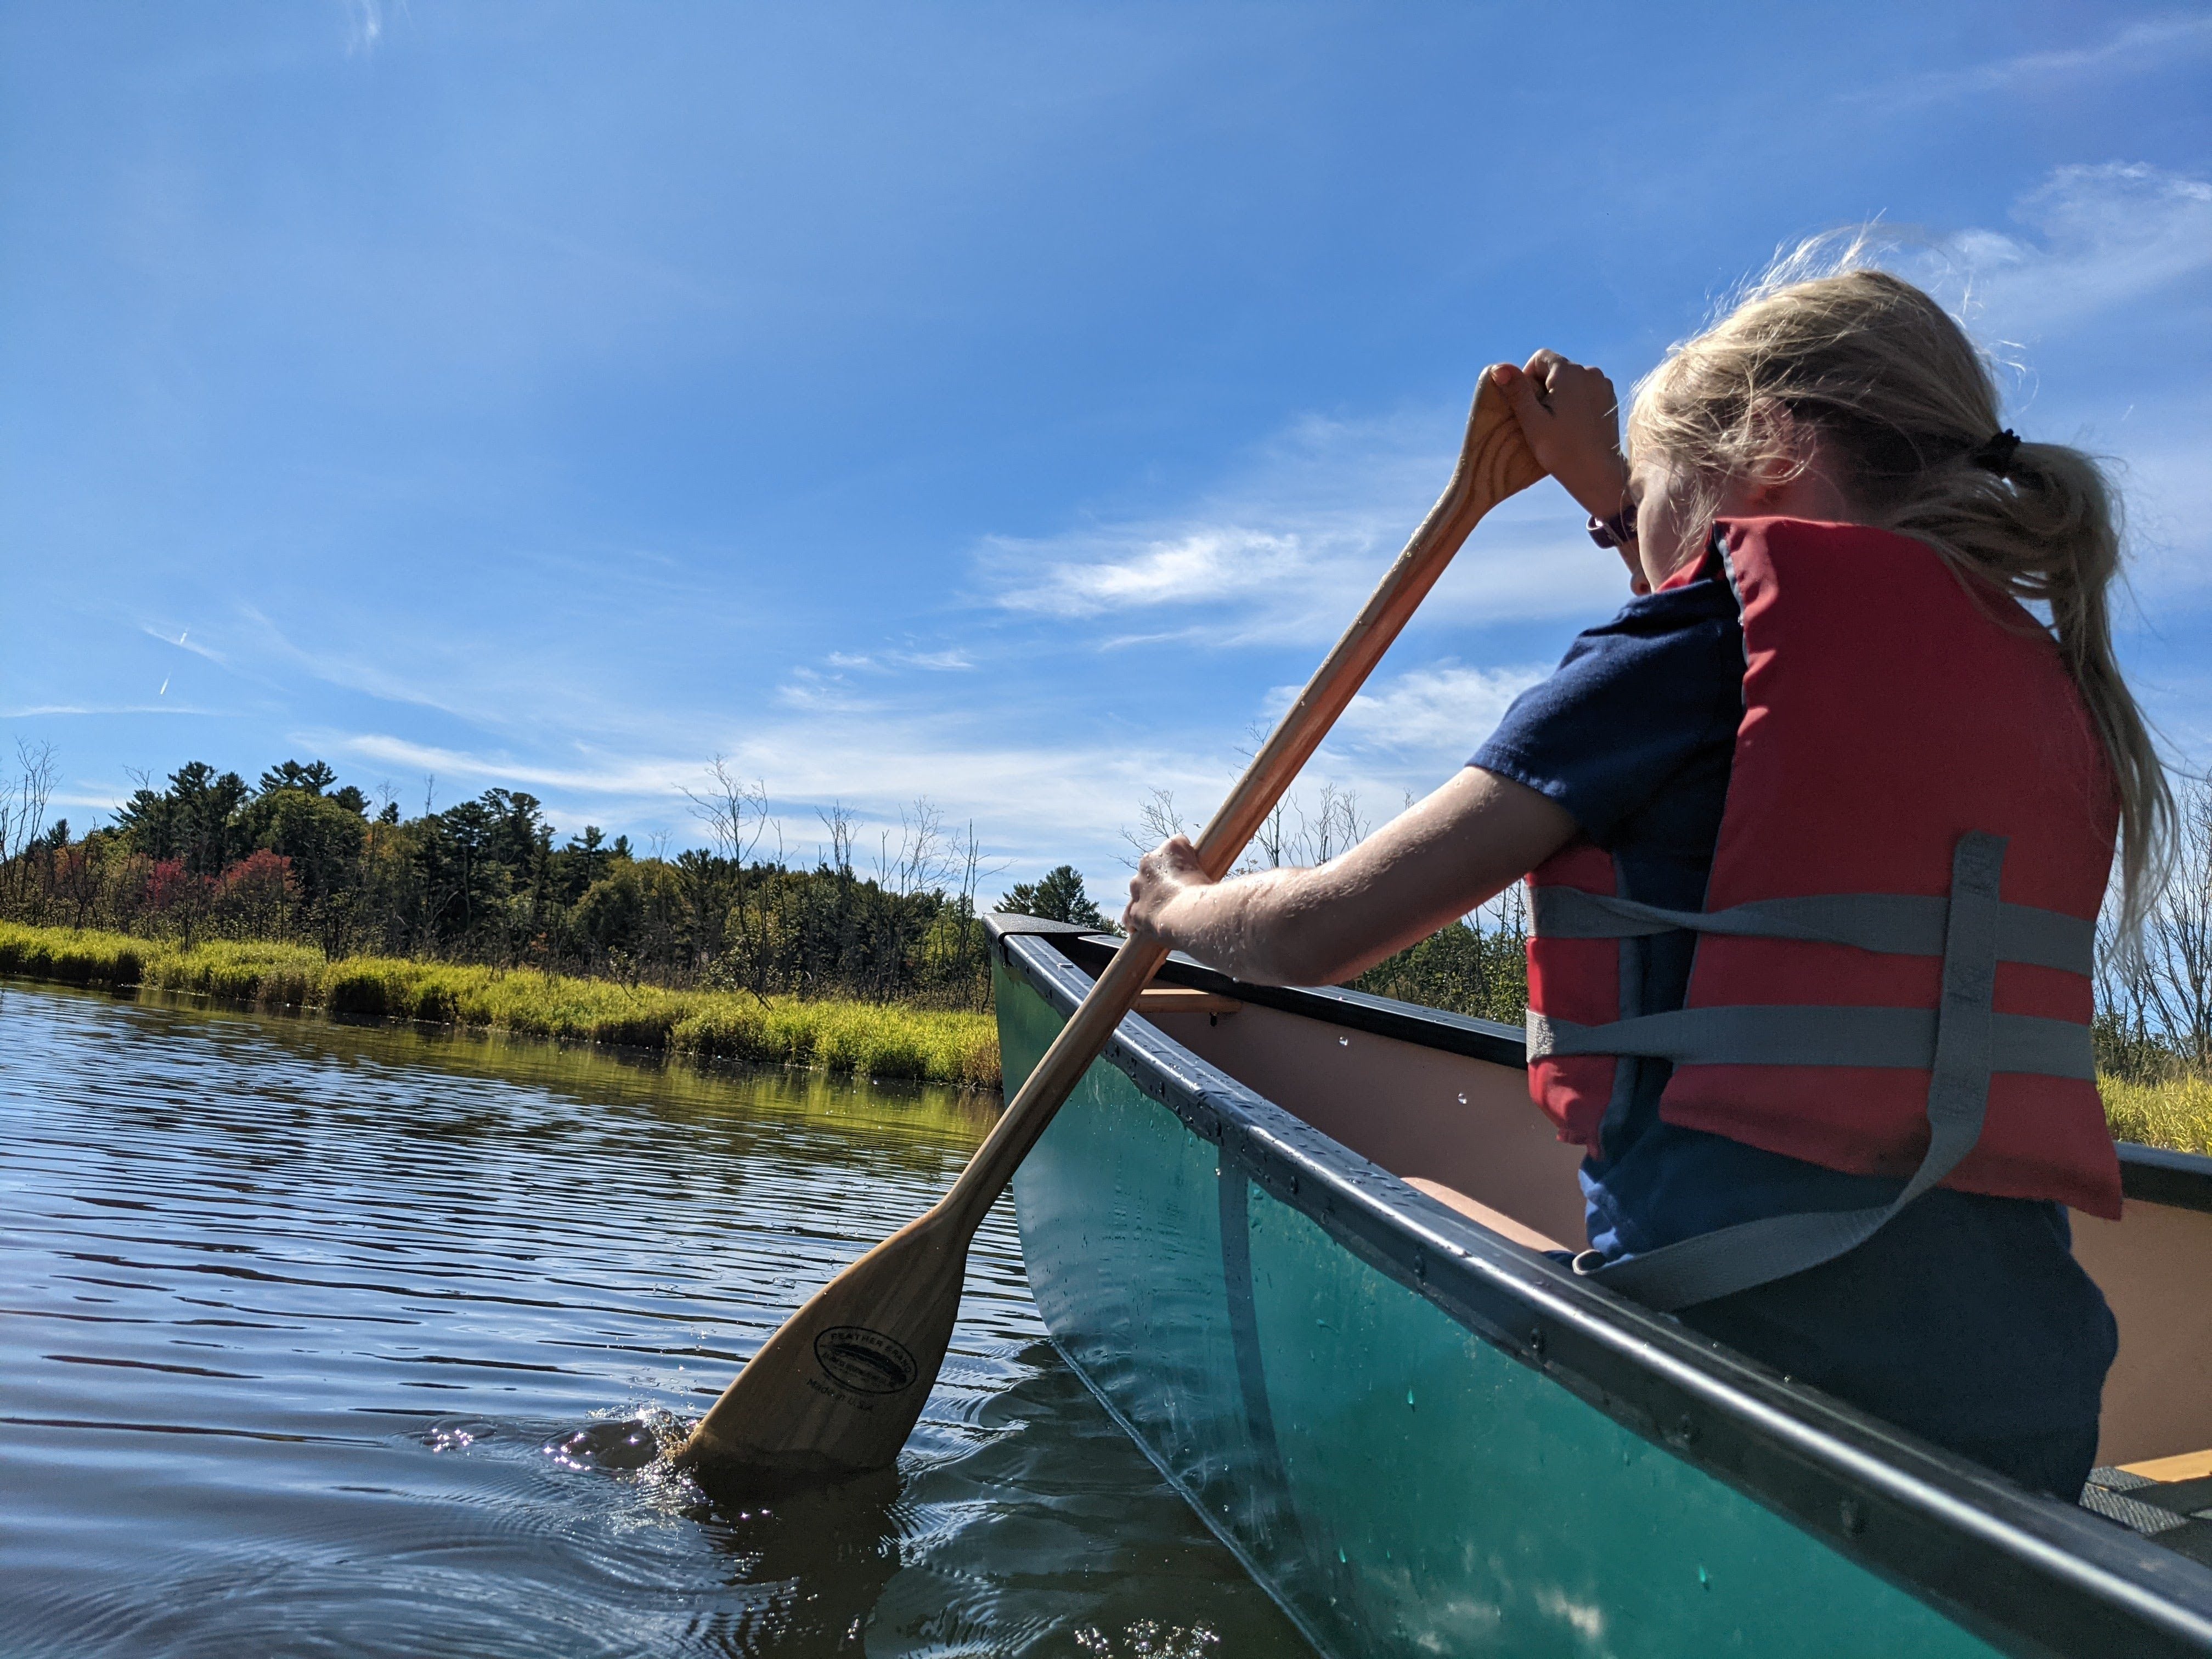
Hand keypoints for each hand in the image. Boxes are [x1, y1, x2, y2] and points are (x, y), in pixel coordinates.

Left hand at [1123, 834, 1210, 941]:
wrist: (1192, 915)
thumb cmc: (1207, 893)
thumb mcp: (1212, 871)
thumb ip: (1207, 868)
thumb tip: (1208, 876)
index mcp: (1170, 847)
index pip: (1174, 849)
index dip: (1184, 863)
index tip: (1192, 875)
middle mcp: (1149, 862)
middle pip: (1154, 867)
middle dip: (1163, 878)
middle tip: (1180, 893)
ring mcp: (1138, 886)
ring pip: (1139, 888)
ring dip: (1149, 896)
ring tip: (1163, 909)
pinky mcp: (1134, 909)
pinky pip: (1130, 913)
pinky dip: (1135, 919)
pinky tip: (1141, 927)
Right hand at [1490, 352, 1630, 520]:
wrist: (1598, 474)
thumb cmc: (1561, 450)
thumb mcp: (1532, 421)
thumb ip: (1517, 391)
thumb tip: (1499, 367)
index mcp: (1569, 372)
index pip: (1540, 357)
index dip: (1527, 376)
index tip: (1527, 403)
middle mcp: (1589, 371)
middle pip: (1556, 368)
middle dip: (1544, 387)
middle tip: (1540, 418)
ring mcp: (1603, 384)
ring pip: (1571, 379)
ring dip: (1560, 394)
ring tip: (1557, 423)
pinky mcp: (1610, 398)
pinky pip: (1585, 390)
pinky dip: (1576, 401)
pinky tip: (1573, 425)